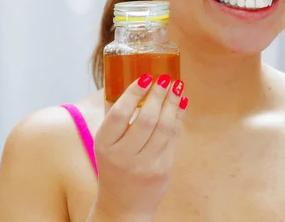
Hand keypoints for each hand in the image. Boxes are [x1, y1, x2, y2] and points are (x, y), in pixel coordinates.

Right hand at [91, 74, 187, 220]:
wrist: (123, 206)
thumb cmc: (114, 166)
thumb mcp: (106, 144)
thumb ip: (116, 117)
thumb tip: (132, 81)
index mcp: (104, 146)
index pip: (119, 114)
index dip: (134, 93)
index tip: (146, 77)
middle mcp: (123, 156)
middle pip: (146, 119)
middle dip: (158, 95)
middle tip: (166, 78)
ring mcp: (145, 165)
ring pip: (164, 127)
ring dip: (172, 103)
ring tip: (176, 86)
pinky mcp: (162, 170)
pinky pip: (173, 138)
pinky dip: (178, 117)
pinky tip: (181, 103)